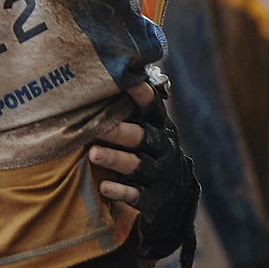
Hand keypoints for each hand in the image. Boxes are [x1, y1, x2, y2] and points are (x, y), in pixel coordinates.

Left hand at [88, 82, 200, 267]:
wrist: (175, 193)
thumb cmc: (149, 149)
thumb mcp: (148, 127)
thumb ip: (132, 108)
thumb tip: (108, 70)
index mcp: (158, 126)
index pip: (153, 108)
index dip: (143, 96)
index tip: (133, 84)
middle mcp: (160, 147)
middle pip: (142, 136)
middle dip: (120, 131)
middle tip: (100, 126)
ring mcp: (157, 173)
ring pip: (136, 164)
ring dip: (114, 158)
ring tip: (93, 154)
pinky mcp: (151, 197)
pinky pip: (135, 194)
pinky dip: (120, 191)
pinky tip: (104, 186)